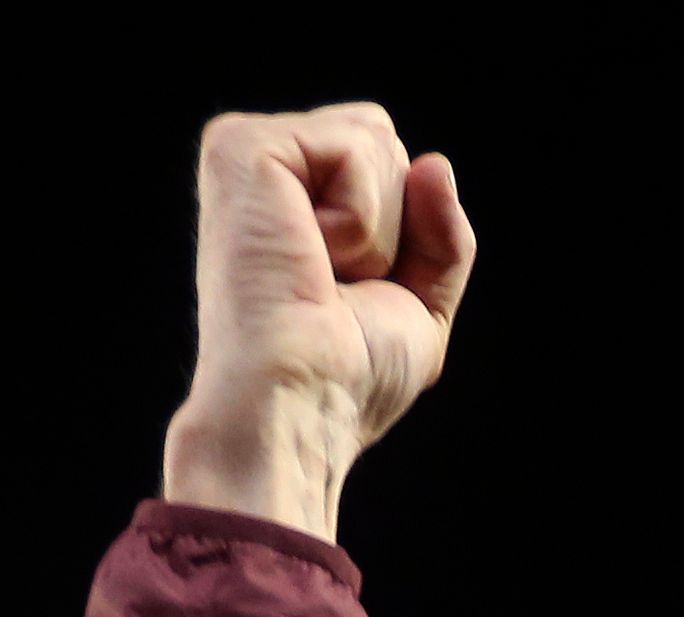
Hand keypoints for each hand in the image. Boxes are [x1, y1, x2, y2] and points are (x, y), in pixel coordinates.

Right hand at [164, 105, 476, 537]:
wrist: (300, 409)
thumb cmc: (347, 382)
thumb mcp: (419, 308)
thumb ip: (442, 237)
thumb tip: (434, 163)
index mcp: (292, 202)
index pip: (388, 163)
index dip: (404, 236)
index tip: (354, 300)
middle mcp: (264, 171)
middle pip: (386, 142)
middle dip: (394, 229)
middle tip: (337, 291)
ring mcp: (245, 152)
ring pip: (375, 140)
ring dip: (376, 233)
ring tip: (319, 278)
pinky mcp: (240, 148)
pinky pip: (354, 149)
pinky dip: (358, 221)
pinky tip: (309, 260)